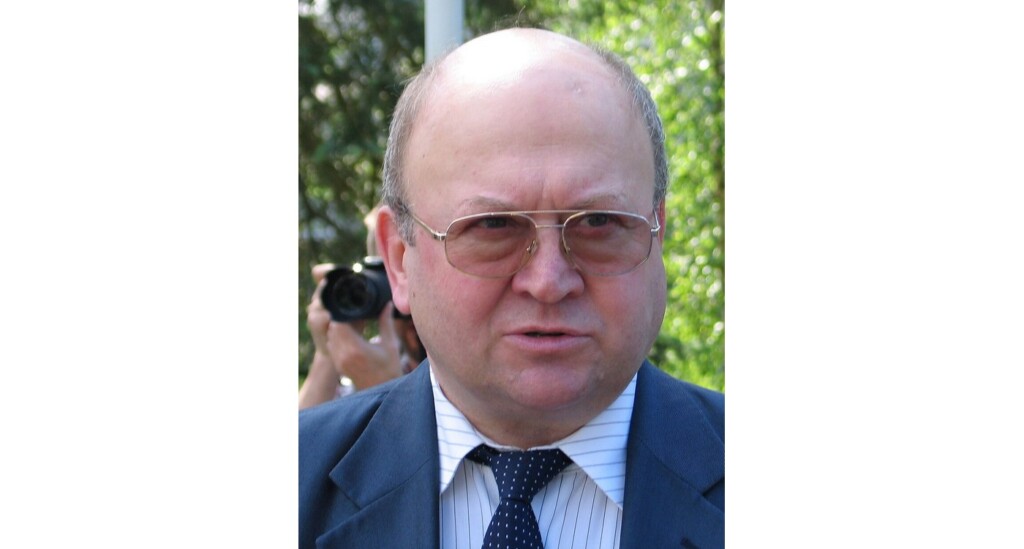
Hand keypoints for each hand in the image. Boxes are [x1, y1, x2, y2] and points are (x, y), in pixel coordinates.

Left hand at [299, 263, 405, 408]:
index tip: (354, 310)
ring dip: (338, 330)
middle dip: (341, 320)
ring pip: (330, 337)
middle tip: (353, 315)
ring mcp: (340, 361)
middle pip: (333, 329)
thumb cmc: (389, 369)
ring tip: (351, 326)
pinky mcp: (338, 366)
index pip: (339, 324)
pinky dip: (337, 339)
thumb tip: (387, 304)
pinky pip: (332, 346)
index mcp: (356, 348)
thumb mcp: (390, 344)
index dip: (345, 314)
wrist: (382, 391)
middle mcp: (344, 355)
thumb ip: (386, 322)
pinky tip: (349, 338)